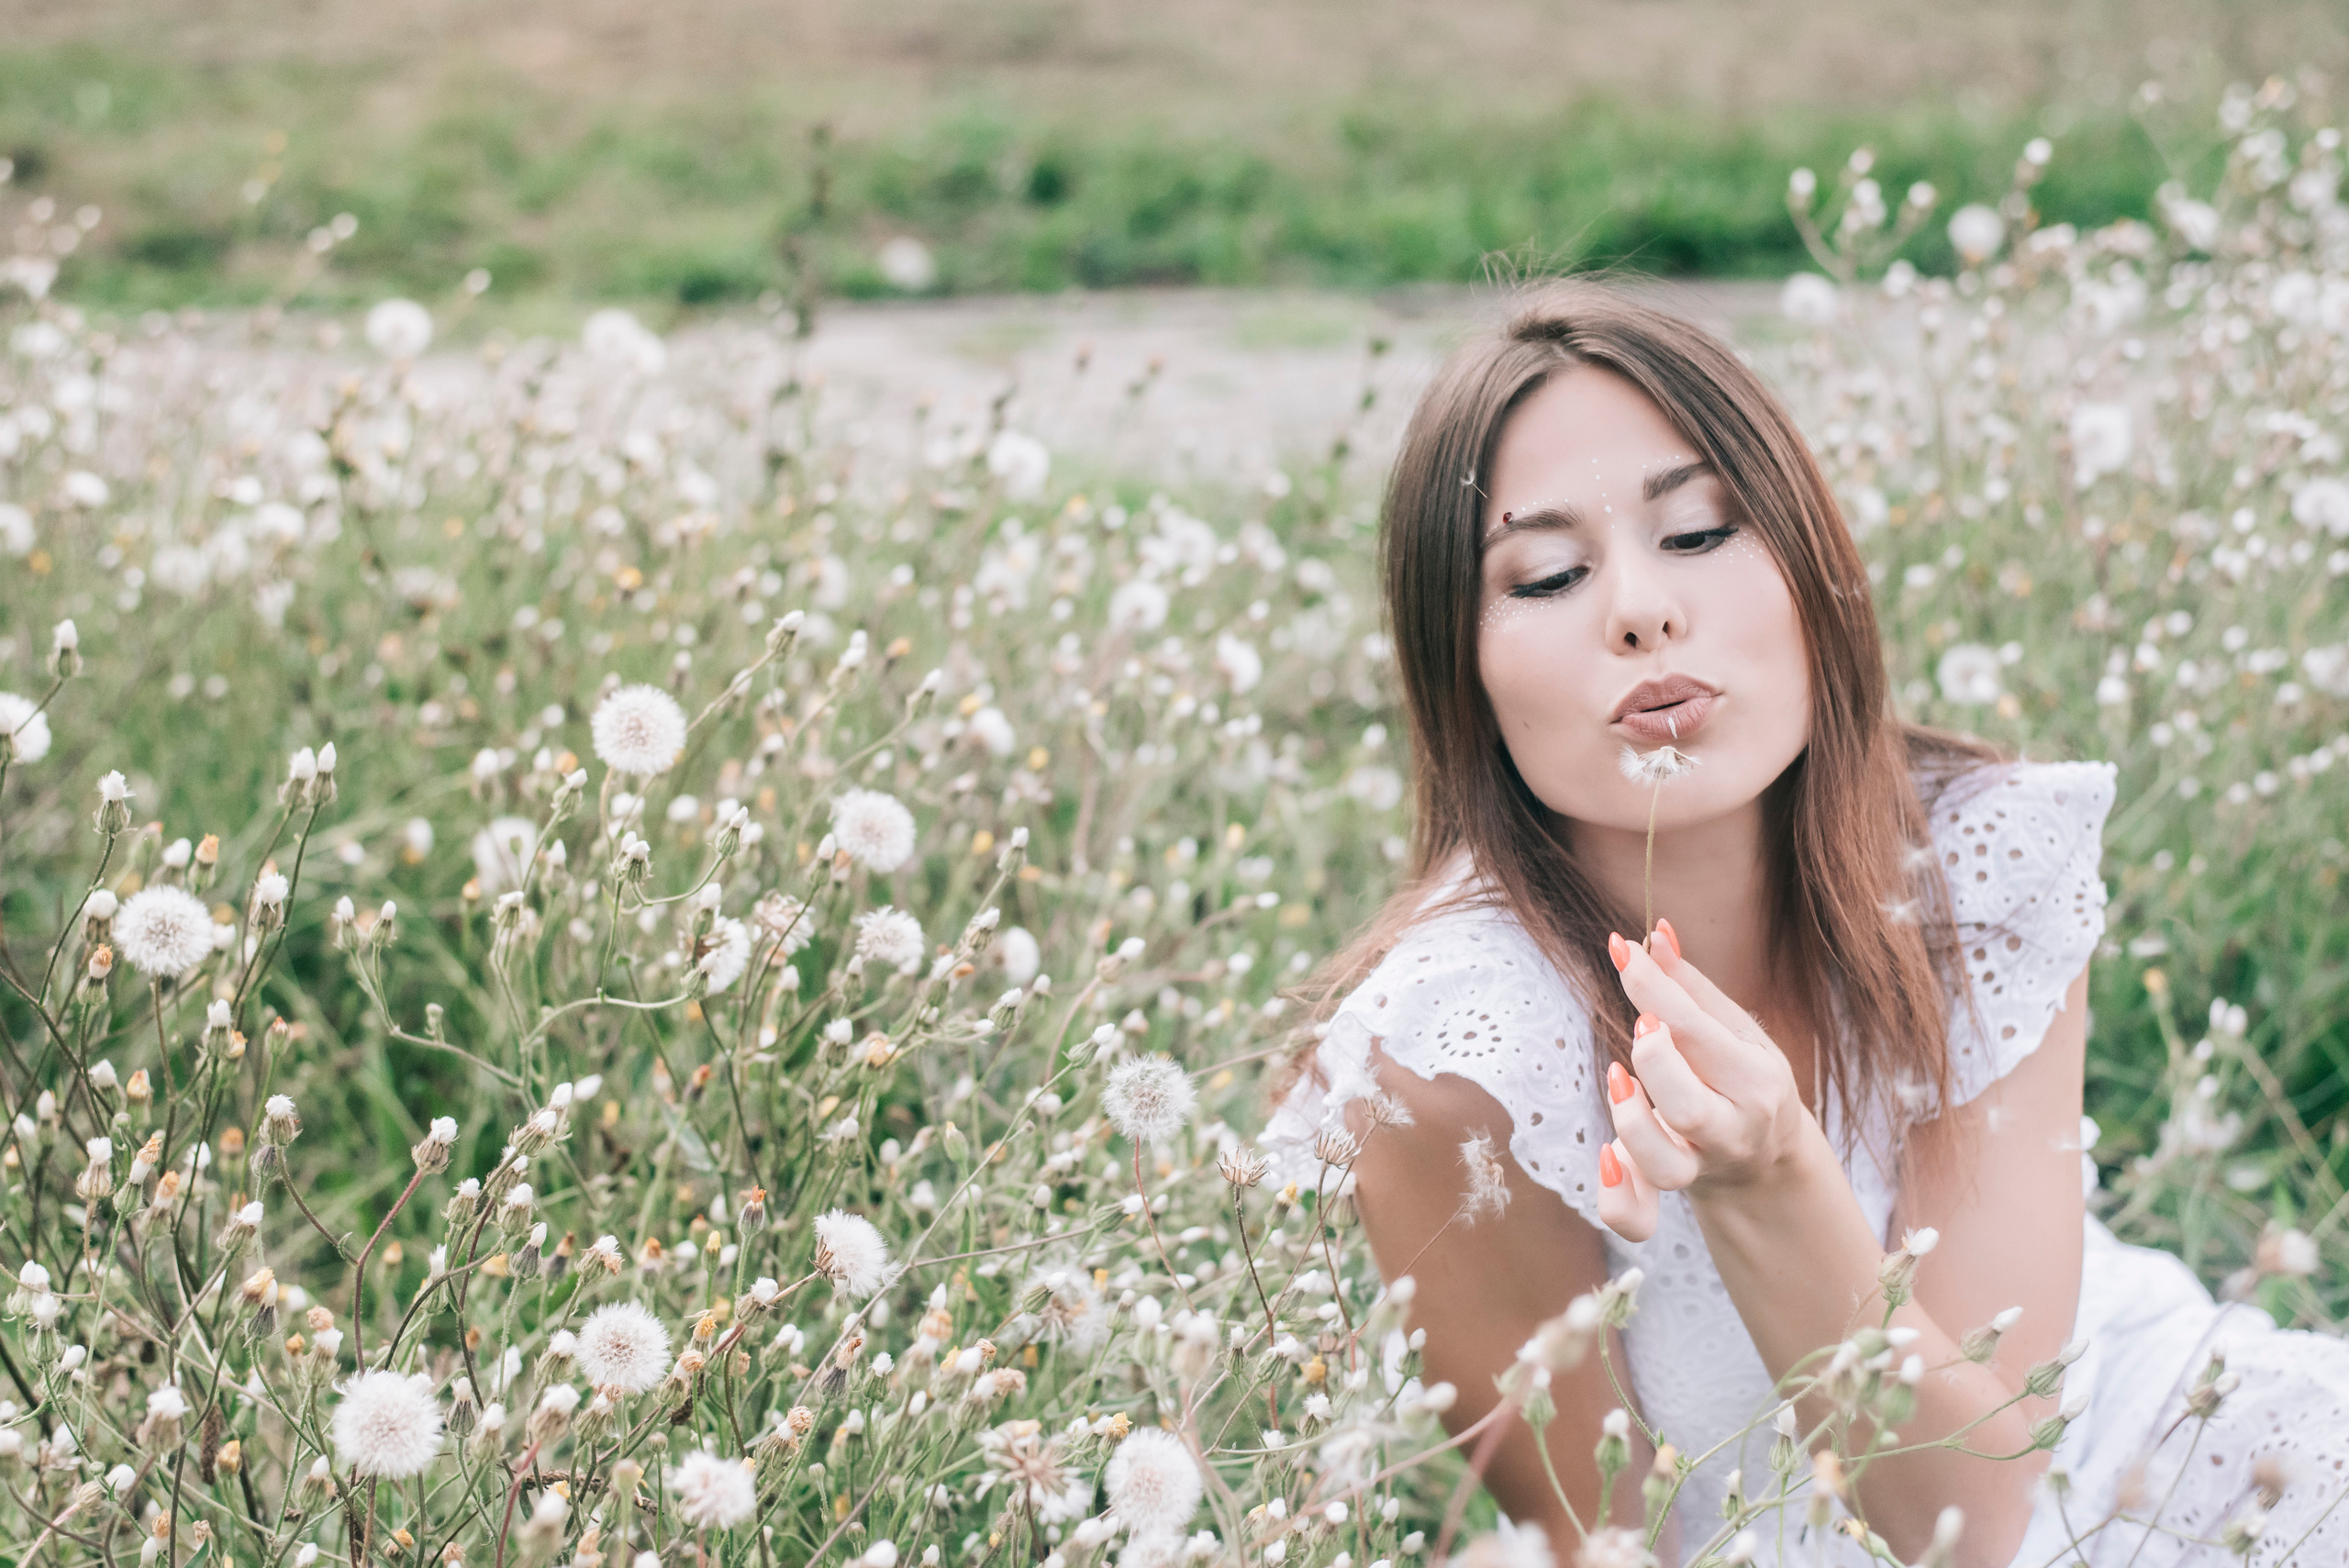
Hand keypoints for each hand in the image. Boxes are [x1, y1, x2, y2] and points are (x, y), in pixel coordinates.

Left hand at [1593, 920, 1812, 1242]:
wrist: (1768, 1164)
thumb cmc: (1742, 1080)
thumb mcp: (1735, 1032)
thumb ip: (1691, 988)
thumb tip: (1655, 931)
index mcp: (1756, 1079)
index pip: (1700, 1032)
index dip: (1654, 987)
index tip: (1619, 948)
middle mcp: (1733, 1129)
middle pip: (1689, 1108)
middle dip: (1657, 1063)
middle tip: (1642, 1027)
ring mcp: (1701, 1166)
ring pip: (1664, 1165)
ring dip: (1632, 1122)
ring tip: (1619, 1078)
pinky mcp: (1670, 1193)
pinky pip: (1637, 1218)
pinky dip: (1617, 1199)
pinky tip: (1606, 1158)